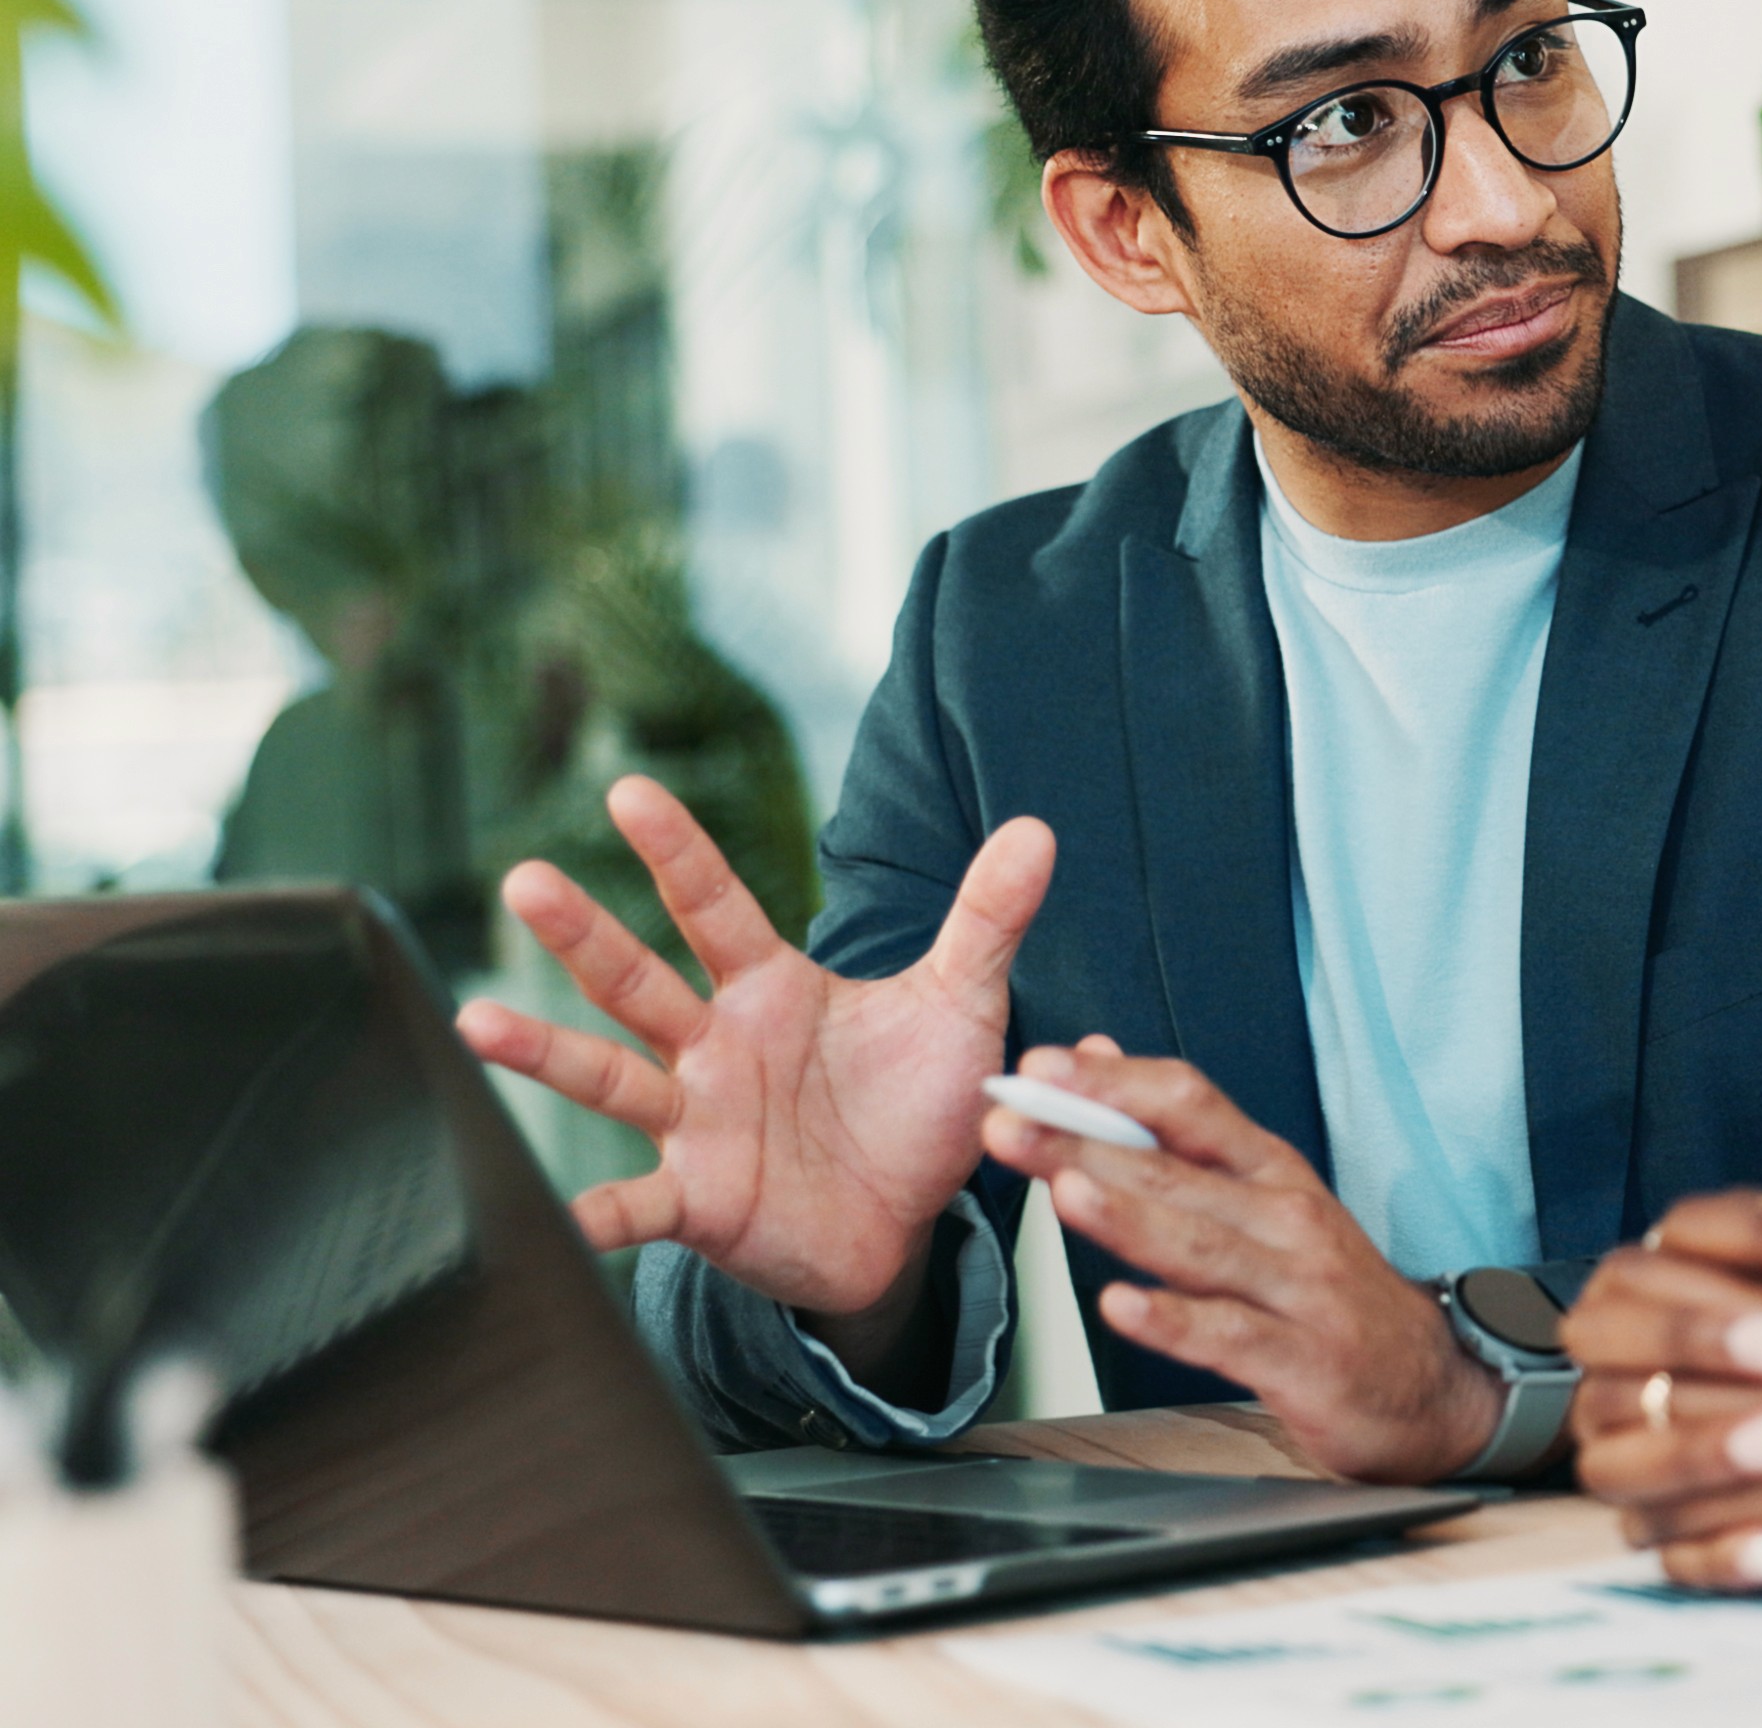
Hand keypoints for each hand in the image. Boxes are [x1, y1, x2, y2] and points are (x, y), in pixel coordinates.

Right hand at [455, 777, 1053, 1333]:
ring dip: (544, 1052)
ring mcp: (697, 1123)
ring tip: (473, 1024)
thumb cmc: (915, 1105)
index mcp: (771, 988)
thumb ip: (987, 920)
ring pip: (609, 1076)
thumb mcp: (962, 1006)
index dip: (678, 852)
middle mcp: (716, 1047)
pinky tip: (548, 1219)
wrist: (907, 1220)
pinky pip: (635, 1207)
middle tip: (525, 882)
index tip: (630, 791)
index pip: (716, 907)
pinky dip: (594, 1215)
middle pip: (638, 979)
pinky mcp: (700, 1201)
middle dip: (584, 933)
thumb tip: (1038, 829)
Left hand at [982, 1038, 1504, 1482]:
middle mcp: (1285, 1218)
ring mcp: (1297, 1288)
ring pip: (1201, 1245)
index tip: (1040, 1068)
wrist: (1432, 1385)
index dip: (1114, 1083)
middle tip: (1012, 1121)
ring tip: (1066, 1191)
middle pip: (1177, 1171)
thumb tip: (1101, 1059)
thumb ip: (1179, 1138)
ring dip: (1130, 1216)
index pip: (1190, 1105)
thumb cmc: (1331, 1291)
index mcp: (1270, 1172)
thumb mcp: (1265, 1199)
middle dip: (1086, 1143)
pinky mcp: (1302, 1359)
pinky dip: (1174, 1321)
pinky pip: (1229, 1335)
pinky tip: (1123, 1308)